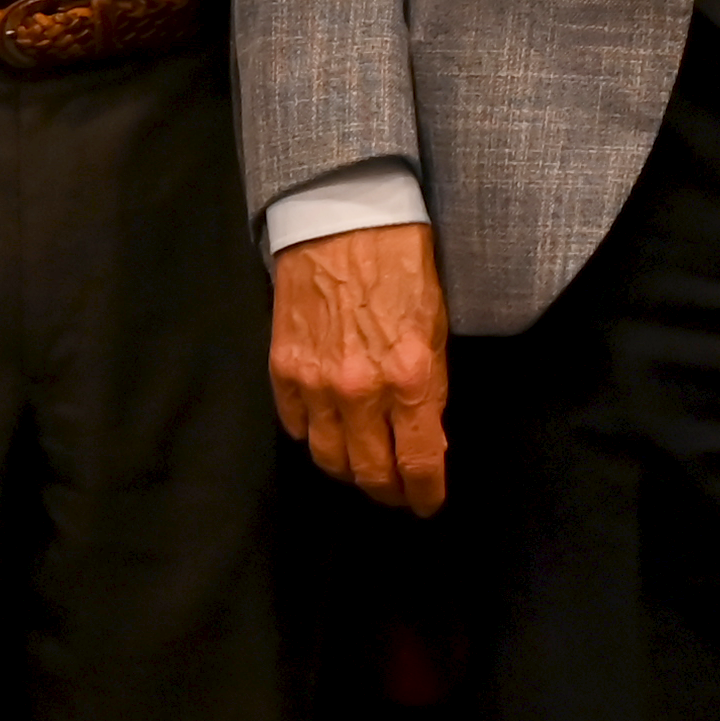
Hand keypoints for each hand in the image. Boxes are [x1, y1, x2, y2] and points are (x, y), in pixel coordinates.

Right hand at [272, 218, 450, 514]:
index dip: (425, 495)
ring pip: (328, 460)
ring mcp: (316, 381)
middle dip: (389, 492)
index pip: (419, 464)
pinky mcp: (283, 367)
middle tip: (398, 493)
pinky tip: (327, 429)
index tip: (428, 503)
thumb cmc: (402, 263)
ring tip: (363, 467)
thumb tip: (425, 439)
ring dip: (349, 471)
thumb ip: (430, 389)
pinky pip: (295, 426)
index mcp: (411, 377)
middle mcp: (361, 390)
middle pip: (370, 473)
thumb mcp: (435, 326)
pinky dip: (312, 436)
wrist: (344, 216)